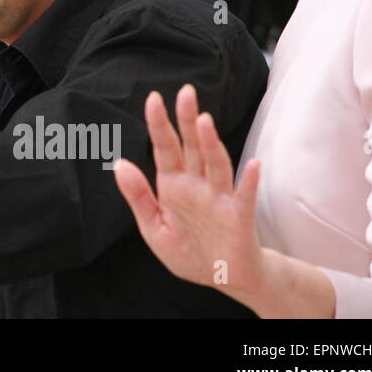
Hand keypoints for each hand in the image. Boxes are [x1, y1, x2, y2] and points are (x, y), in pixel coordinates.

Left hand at [113, 84, 266, 300]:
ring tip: (204, 121)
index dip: (159, 124)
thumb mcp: (153, 227)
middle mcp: (197, 185)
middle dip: (187, 120)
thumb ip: (138, 196)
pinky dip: (248, 181)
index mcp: (173, 185)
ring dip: (211, 143)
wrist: (222, 279)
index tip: (153, 98)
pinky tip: (252, 164)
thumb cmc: (189, 251)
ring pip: (215, 164)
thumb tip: (119, 163)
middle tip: (185, 92)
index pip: (165, 148)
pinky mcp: (238, 217)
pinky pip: (243, 197)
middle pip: (192, 147)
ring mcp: (219, 198)